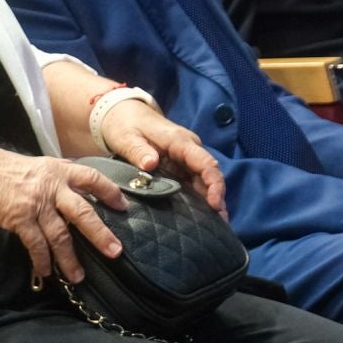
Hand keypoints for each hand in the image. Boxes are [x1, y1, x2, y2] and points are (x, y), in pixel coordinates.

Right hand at [0, 147, 126, 283]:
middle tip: (115, 252)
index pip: (91, 178)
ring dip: (70, 259)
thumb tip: (75, 183)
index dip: (109, 192)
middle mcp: (51, 186)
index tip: (122, 206)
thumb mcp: (34, 164)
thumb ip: (55, 174)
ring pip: (60, 236)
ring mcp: (36, 203)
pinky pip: (36, 245)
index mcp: (57, 169)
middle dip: (100, 234)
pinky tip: (46, 271)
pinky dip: (42, 260)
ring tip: (77, 276)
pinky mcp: (20, 218)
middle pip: (83, 213)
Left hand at [97, 100, 226, 215]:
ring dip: (210, 203)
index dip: (214, 184)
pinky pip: (193, 185)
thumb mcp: (126, 136)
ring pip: (204, 183)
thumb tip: (150, 164)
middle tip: (220, 225)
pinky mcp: (178, 168)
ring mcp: (185, 160)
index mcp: (179, 141)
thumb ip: (137, 150)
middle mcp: (189, 151)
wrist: (122, 114)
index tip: (214, 204)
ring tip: (215, 228)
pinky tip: (201, 219)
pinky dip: (198, 201)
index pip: (205, 162)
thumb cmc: (125, 124)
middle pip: (210, 176)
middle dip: (217, 199)